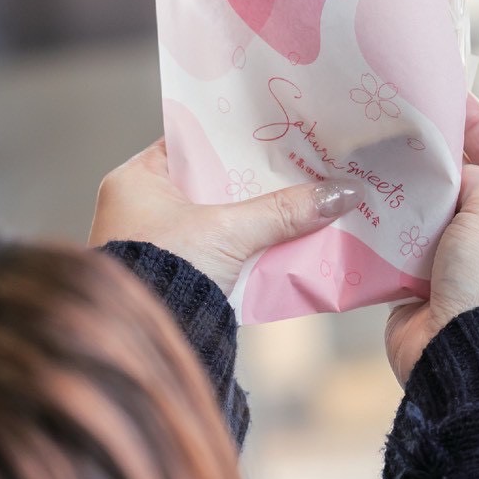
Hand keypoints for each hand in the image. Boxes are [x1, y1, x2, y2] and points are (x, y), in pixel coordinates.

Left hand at [89, 139, 363, 294]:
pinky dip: (249, 243)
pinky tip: (286, 238)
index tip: (277, 129)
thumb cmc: (168, 274)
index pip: (194, 140)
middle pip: (213, 179)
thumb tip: (342, 192)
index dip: (236, 134)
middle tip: (301, 162)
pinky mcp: (177, 274)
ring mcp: (157, 242)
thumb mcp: (229, 232)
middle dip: (255, 179)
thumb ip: (283, 210)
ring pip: (221, 216)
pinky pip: (221, 246)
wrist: (149, 350)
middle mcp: (141, 206)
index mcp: (137, 178)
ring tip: (304, 196)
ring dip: (256, 214)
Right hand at [384, 96, 478, 386]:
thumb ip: (473, 174)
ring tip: (372, 152)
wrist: (466, 358)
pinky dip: (384, 225)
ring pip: (427, 210)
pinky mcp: (422, 285)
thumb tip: (445, 175)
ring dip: (404, 188)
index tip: (446, 94)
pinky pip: (400, 244)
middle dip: (433, 154)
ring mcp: (462, 264)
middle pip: (463, 180)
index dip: (477, 123)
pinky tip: (360, 197)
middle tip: (398, 120)